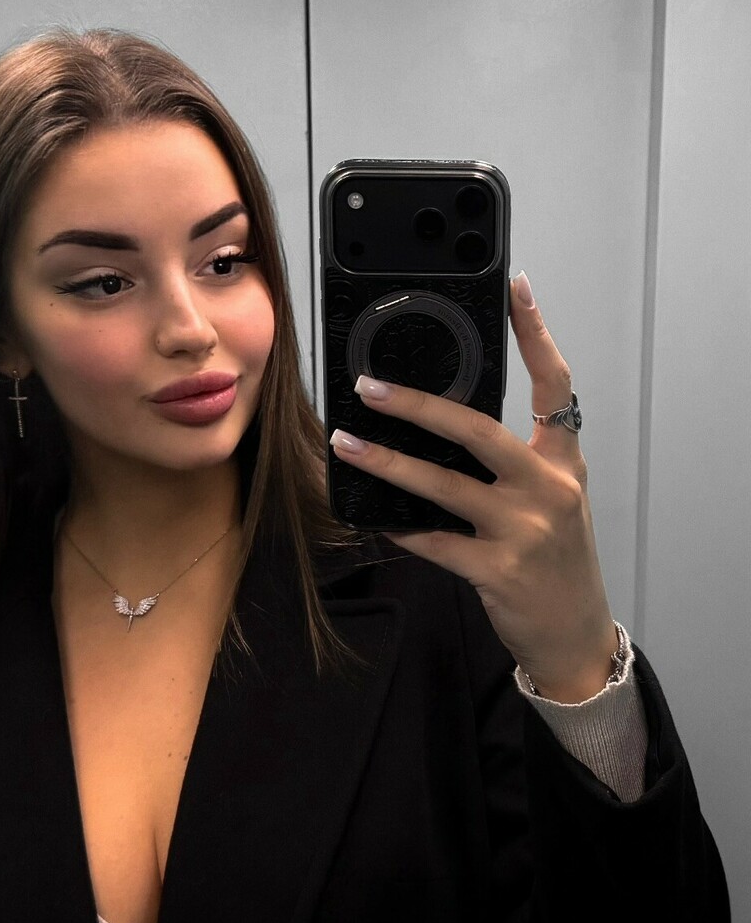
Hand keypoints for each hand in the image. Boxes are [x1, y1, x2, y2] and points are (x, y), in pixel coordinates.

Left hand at [329, 274, 618, 701]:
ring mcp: (523, 531)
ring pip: (443, 485)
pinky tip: (373, 514)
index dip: (536, 334)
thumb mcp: (553, 501)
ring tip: (346, 443)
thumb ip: (513, 463)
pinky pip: (433, 540)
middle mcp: (548, 489)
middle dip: (418, 405)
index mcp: (563, 463)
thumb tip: (443, 426)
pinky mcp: (497, 571)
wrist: (575, 634)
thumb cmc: (557, 562)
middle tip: (371, 386)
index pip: (556, 385)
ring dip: (387, 462)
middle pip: (478, 430)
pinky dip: (399, 525)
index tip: (515, 289)